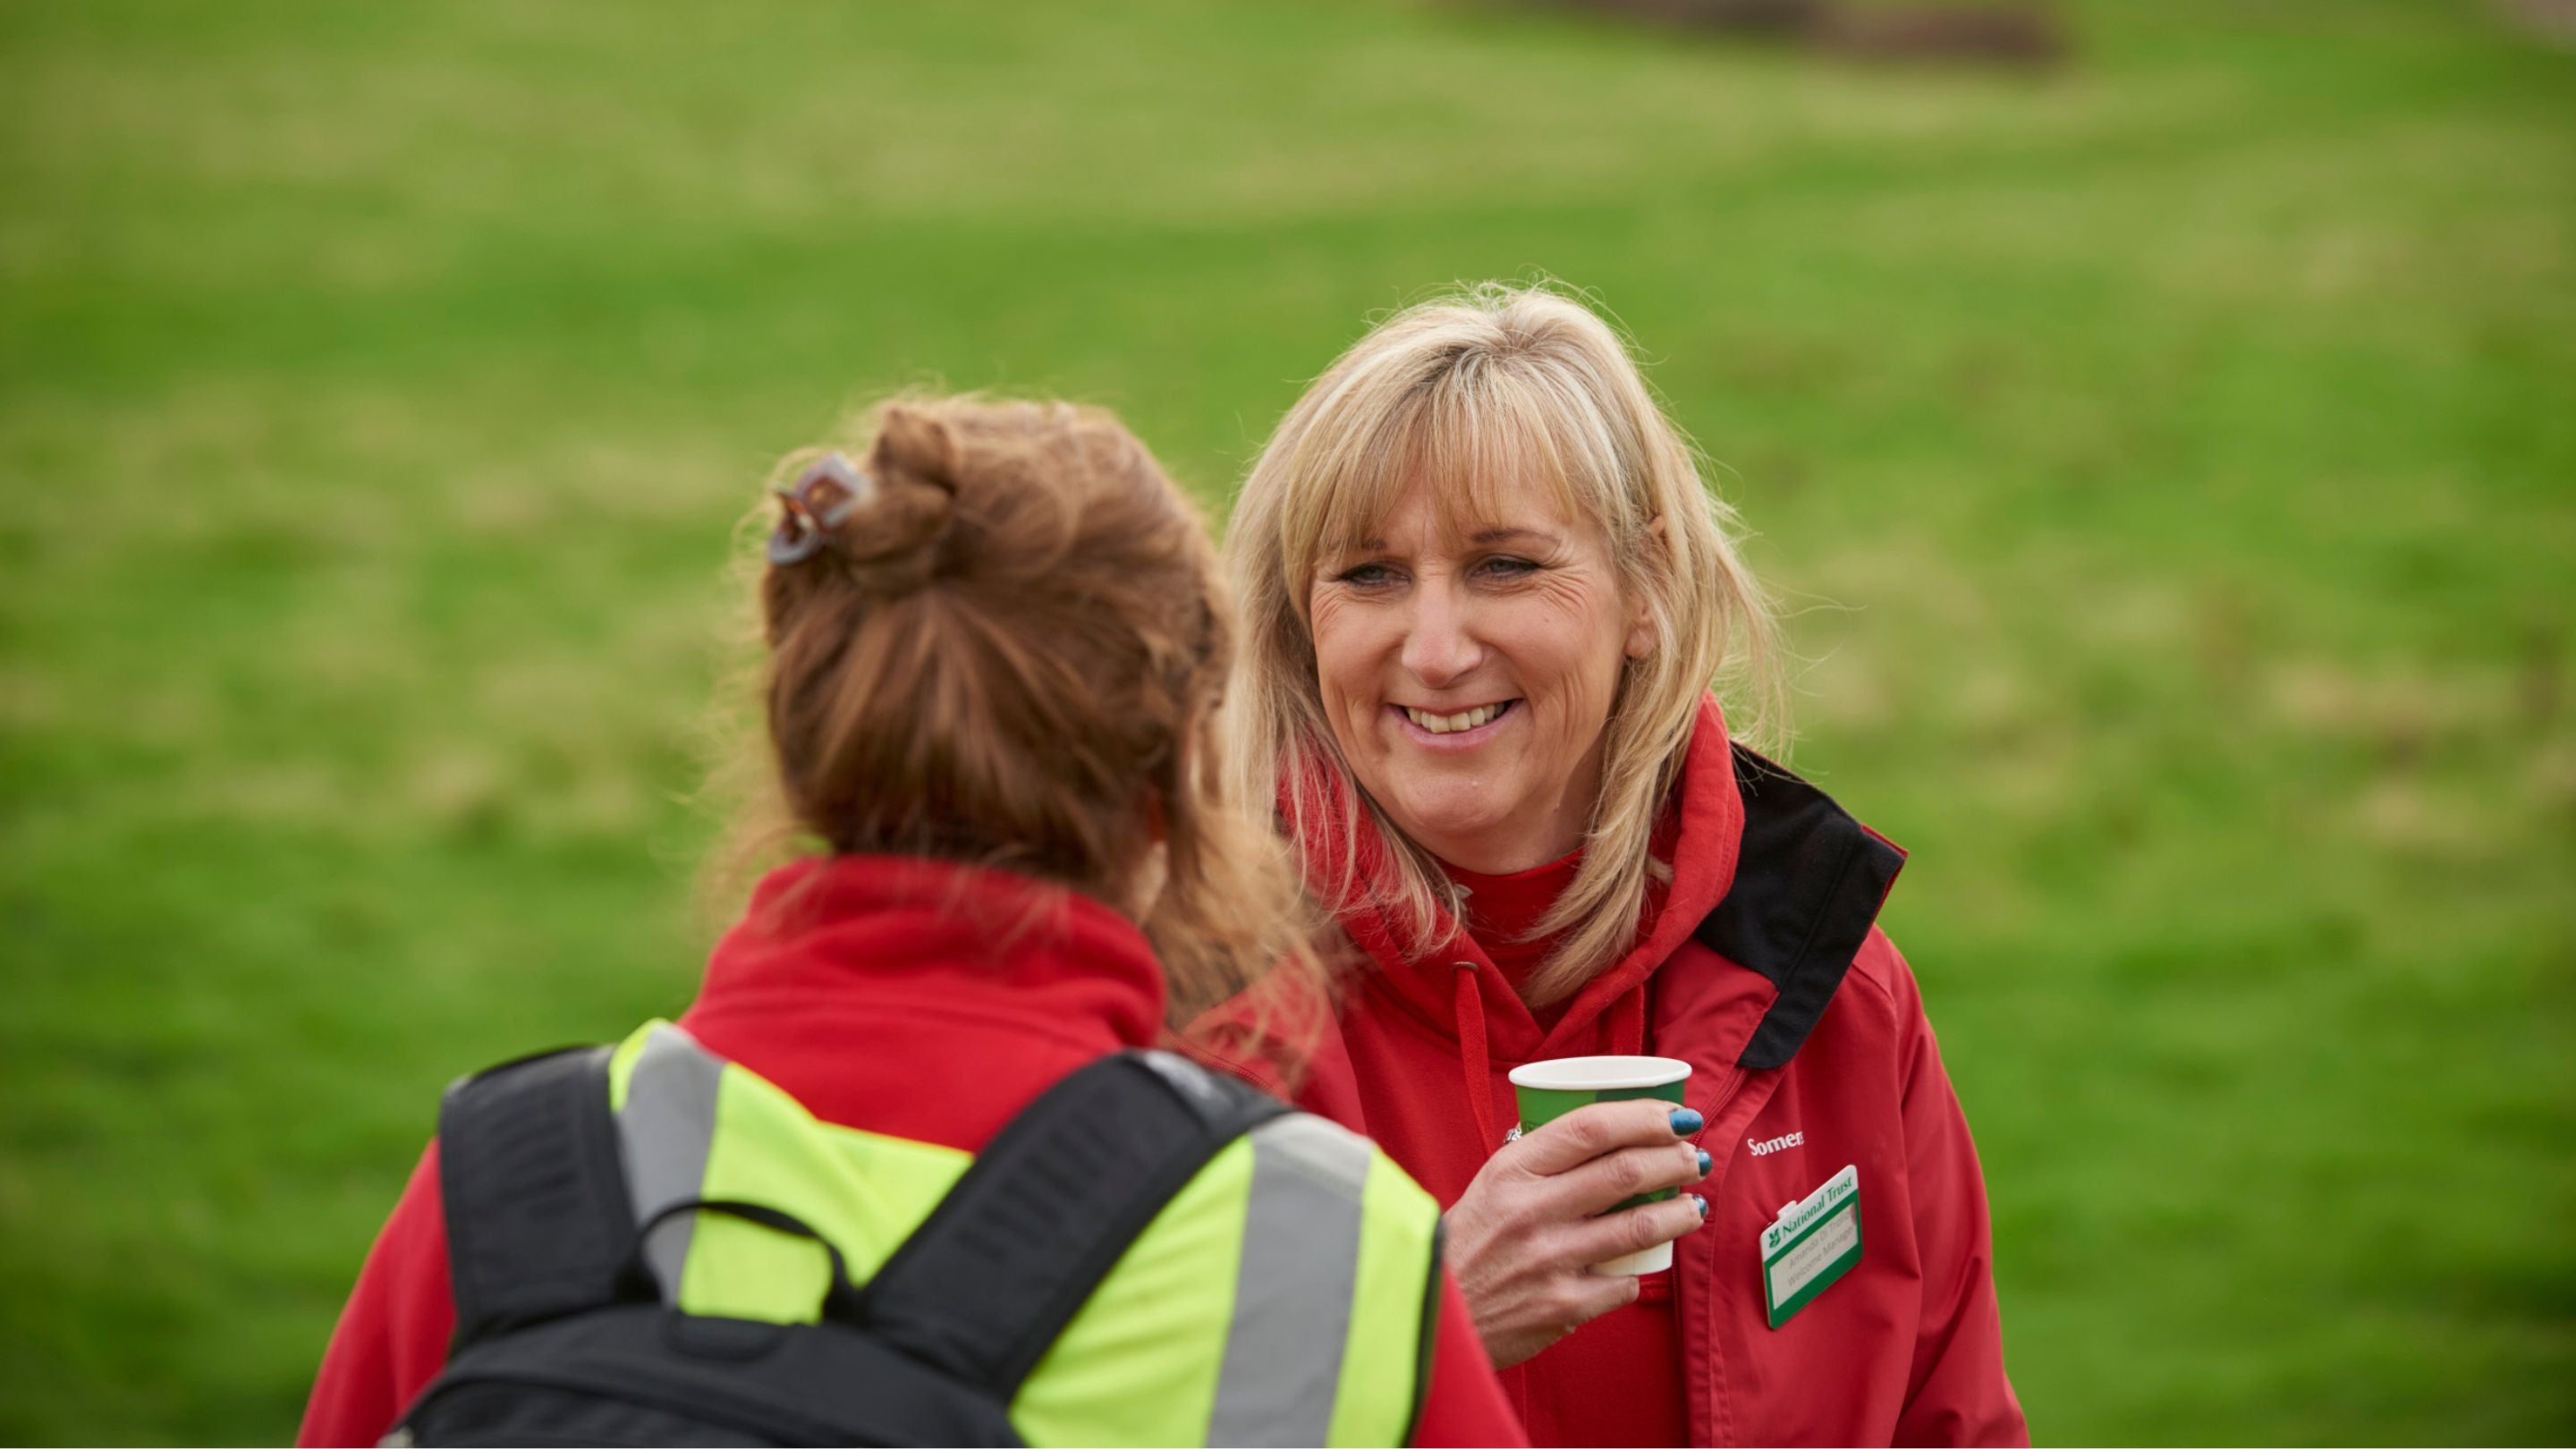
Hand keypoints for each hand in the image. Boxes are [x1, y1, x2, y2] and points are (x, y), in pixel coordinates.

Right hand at [1442, 1099, 1711, 1367]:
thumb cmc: (1465, 1247)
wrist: (1430, 1316)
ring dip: (1680, 1212)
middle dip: (1674, 1160)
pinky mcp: (1563, 1307)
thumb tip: (1606, 1138)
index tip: (1676, 1116)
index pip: (1590, 1127)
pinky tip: (1641, 1265)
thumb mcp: (1489, 1187)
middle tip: (1694, 1157)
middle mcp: (1530, 1211)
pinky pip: (1623, 1283)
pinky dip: (1636, 1272)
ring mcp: (1549, 1261)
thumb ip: (1540, 1164)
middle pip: (1625, 1172)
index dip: (1644, 1117)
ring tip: (1693, 1205)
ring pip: (1640, 1226)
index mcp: (1510, 1172)